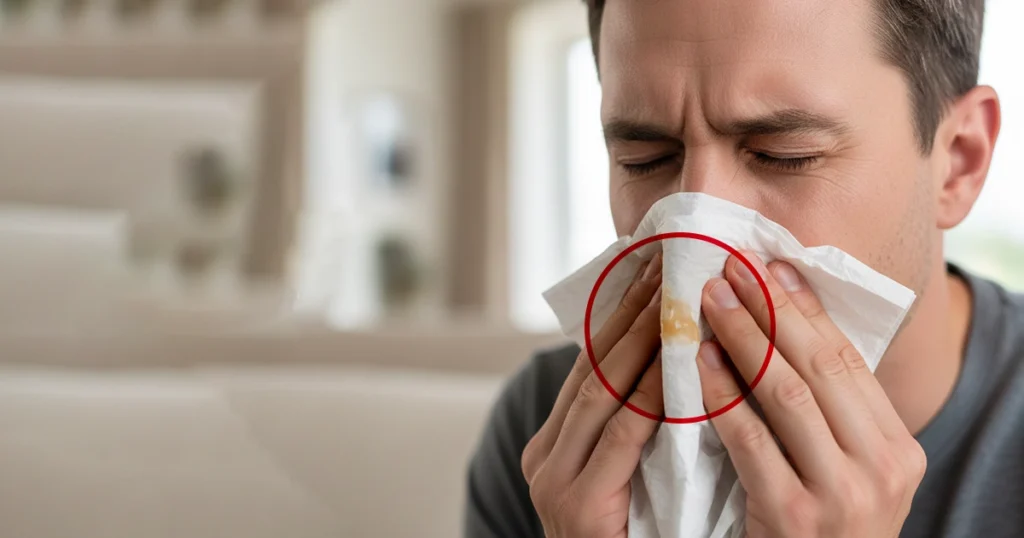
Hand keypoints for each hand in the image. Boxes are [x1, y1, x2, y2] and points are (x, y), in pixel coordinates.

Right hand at [522, 252, 664, 537]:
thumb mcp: (621, 478)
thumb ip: (636, 430)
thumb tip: (676, 366)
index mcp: (553, 445)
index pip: (589, 366)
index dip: (621, 315)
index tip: (652, 268)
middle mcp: (545, 456)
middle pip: (593, 368)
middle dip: (631, 313)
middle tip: (665, 261)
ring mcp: (555, 481)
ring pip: (603, 391)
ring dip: (641, 339)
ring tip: (674, 292)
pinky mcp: (578, 505)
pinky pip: (624, 435)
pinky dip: (652, 393)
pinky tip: (680, 359)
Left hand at [697, 254, 926, 537]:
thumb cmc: (821, 528)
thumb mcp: (846, 471)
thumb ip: (828, 415)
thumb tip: (784, 327)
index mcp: (898, 449)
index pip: (849, 361)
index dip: (808, 309)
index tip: (774, 267)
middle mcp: (881, 468)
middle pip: (821, 368)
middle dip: (773, 311)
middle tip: (733, 269)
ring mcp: (840, 494)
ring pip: (787, 395)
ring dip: (745, 339)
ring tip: (710, 301)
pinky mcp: (792, 516)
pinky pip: (750, 439)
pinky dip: (723, 394)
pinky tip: (699, 361)